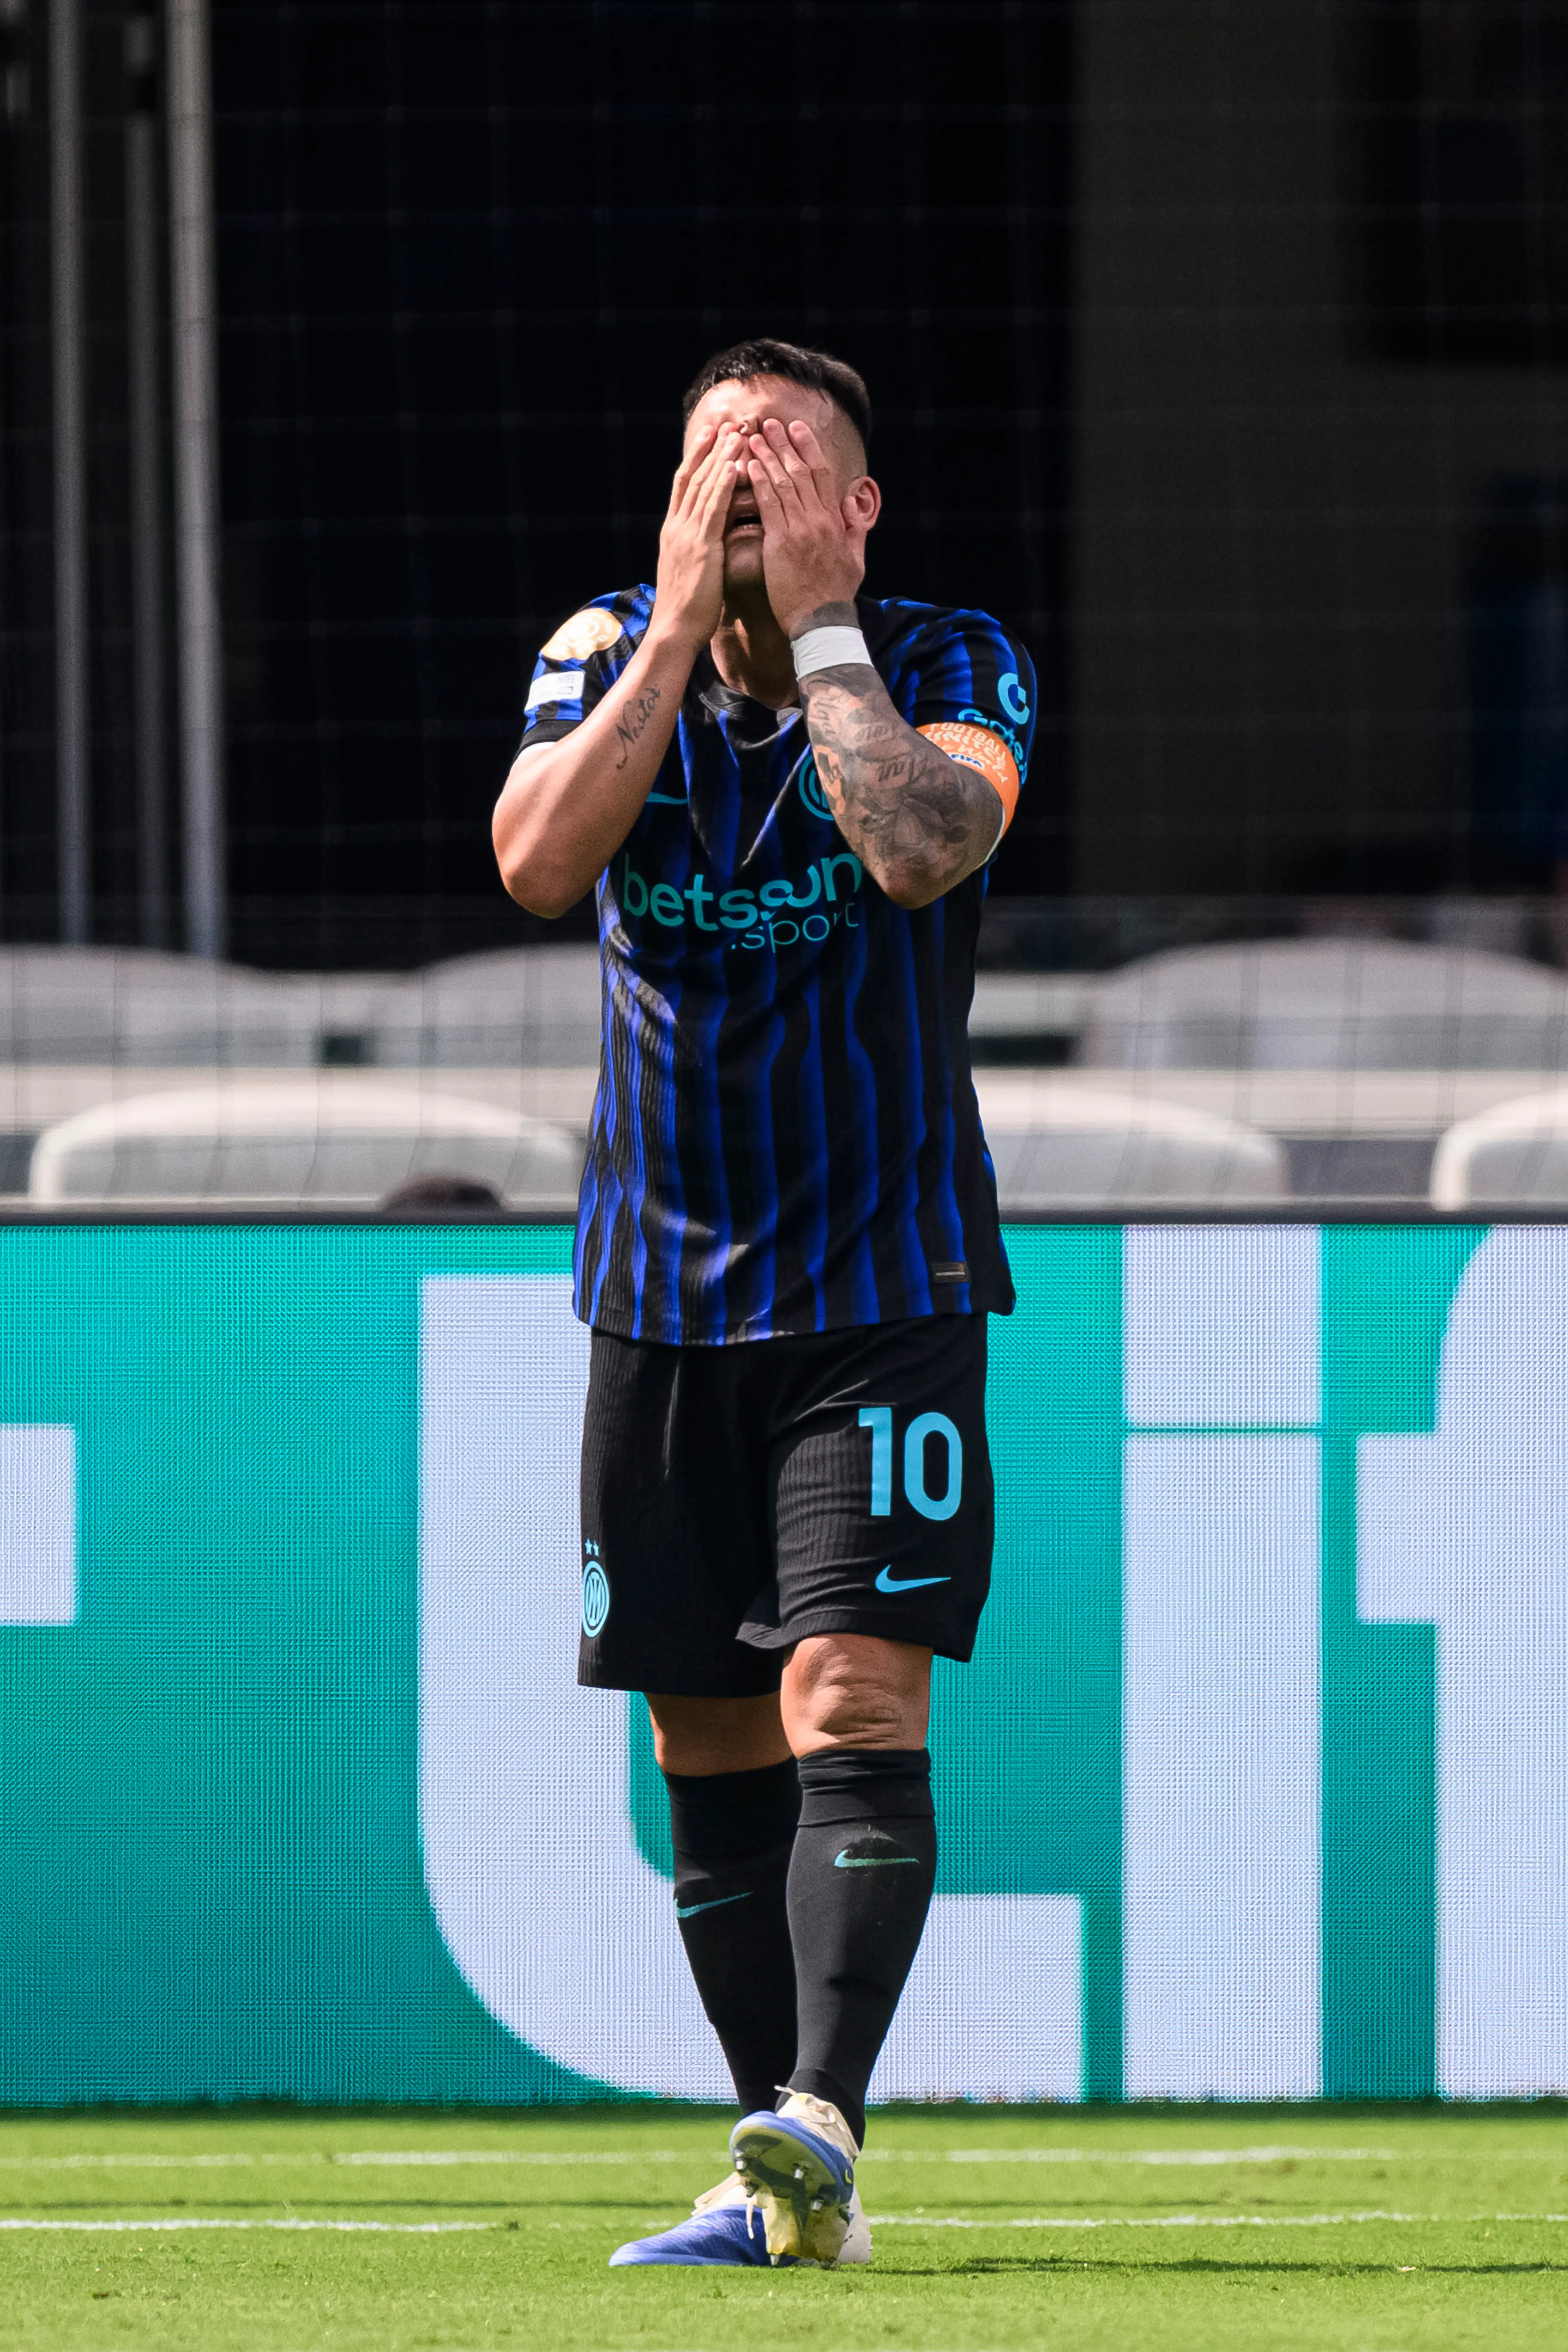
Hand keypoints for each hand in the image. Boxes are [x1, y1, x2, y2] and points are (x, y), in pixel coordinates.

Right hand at [652, 425, 744, 649]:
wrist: (674, 632)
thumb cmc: (687, 609)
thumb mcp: (690, 570)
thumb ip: (698, 547)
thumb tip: (710, 536)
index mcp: (674, 531)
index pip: (684, 485)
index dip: (697, 458)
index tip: (711, 435)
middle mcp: (676, 526)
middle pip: (692, 477)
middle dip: (710, 449)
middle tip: (727, 422)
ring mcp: (686, 535)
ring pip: (703, 486)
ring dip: (720, 457)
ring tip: (735, 432)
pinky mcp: (700, 548)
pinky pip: (714, 510)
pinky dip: (724, 485)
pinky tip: (735, 465)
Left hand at [746, 419, 867, 638]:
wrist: (822, 622)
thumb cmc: (836, 595)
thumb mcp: (856, 560)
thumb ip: (855, 529)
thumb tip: (852, 503)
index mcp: (835, 521)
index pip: (821, 475)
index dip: (808, 448)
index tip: (797, 429)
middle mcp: (818, 520)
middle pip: (800, 471)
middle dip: (783, 444)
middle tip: (768, 423)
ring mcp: (800, 530)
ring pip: (782, 483)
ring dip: (766, 456)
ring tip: (750, 437)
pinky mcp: (781, 543)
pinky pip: (768, 505)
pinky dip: (757, 483)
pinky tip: (746, 466)